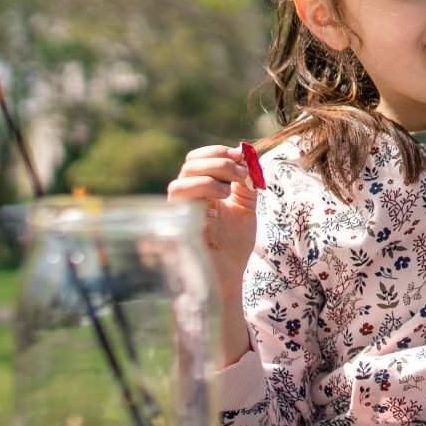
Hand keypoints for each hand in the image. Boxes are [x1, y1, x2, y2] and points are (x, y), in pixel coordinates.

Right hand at [168, 145, 256, 365]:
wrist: (230, 274)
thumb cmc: (234, 241)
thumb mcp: (246, 206)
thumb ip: (246, 182)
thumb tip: (248, 155)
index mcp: (201, 189)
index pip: (196, 159)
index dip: (215, 152)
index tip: (239, 154)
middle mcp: (187, 199)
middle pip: (188, 167)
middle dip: (217, 164)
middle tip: (240, 175)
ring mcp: (182, 216)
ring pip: (177, 186)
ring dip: (205, 183)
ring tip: (226, 194)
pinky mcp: (181, 235)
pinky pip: (178, 217)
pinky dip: (198, 211)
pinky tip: (215, 217)